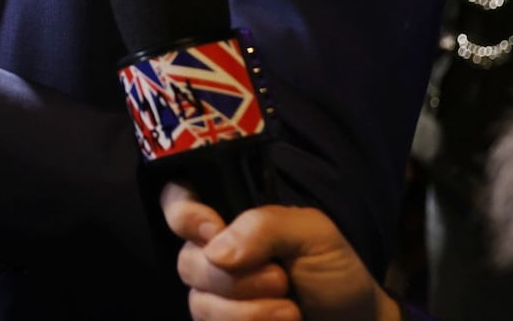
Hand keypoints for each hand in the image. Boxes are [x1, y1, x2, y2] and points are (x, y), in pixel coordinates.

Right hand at [160, 183, 397, 320]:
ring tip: (291, 311)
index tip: (212, 228)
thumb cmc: (334, 272)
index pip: (178, 203)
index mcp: (228, 223)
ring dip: (249, 312)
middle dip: (236, 278)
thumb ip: (264, 227)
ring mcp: (214, 300)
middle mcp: (211, 258)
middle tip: (281, 280)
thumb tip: (214, 250)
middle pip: (188, 262)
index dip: (184, 215)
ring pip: (200, 304)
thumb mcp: (312, 234)